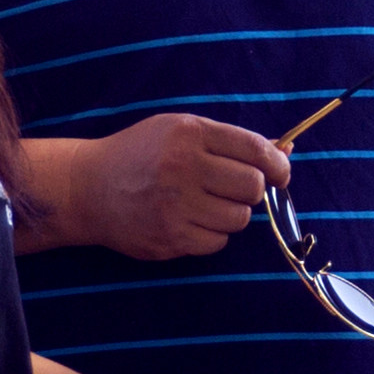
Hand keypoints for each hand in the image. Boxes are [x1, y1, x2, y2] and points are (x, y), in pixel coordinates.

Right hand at [56, 115, 291, 260]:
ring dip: (232, 214)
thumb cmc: (141, 155)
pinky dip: (212, 234)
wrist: (86, 187)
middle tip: (232, 189)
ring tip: (206, 204)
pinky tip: (189, 220)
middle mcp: (182, 167)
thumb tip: (287, 151)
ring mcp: (175, 205)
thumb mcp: (179, 132)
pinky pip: (218, 241)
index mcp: (188, 134)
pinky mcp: (170, 237)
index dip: (277, 164)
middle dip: (251, 190)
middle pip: (252, 187)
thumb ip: (229, 141)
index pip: (254, 149)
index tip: (280, 173)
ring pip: (240, 218)